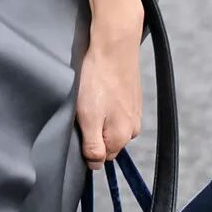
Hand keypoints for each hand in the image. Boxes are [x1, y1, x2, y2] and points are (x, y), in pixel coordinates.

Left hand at [76, 6, 143, 169]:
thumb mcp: (88, 117)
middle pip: (106, 141)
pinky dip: (105, 102)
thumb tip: (95, 166)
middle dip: (92, 130)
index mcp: (122, 137)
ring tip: (90, 96)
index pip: (100, 158)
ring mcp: (134, 111)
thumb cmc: (98, 79)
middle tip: (81, 110)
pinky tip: (98, 88)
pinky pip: (115, 109)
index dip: (84, 145)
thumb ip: (92, 146)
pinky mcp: (132, 96)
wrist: (114, 45)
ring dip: (98, 116)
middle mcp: (133, 128)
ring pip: (110, 124)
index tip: (77, 127)